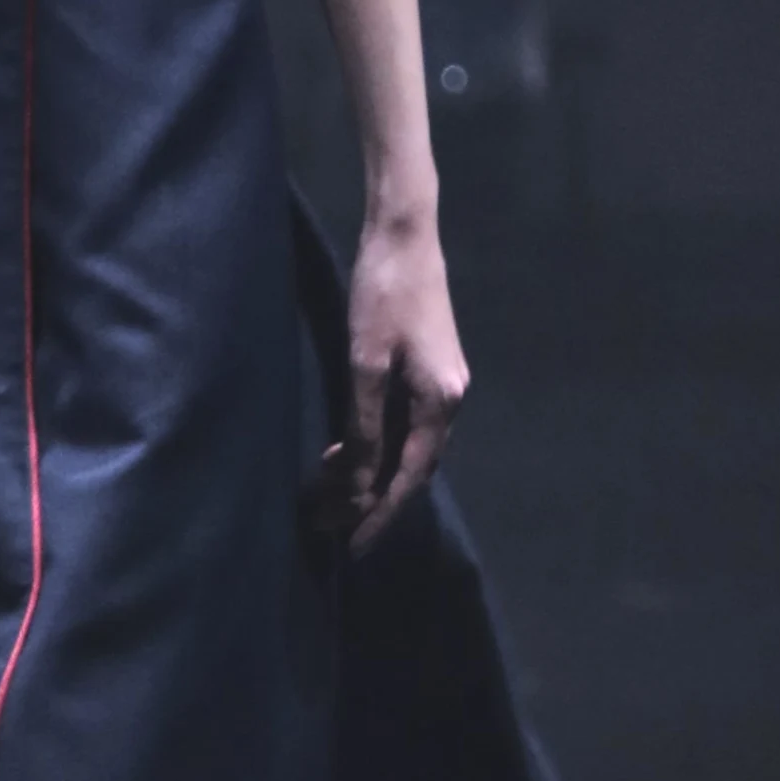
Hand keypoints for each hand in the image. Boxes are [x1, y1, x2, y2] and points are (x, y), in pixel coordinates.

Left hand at [320, 203, 467, 550]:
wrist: (403, 234)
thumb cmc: (382, 293)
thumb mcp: (366, 362)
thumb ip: (364, 424)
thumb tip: (358, 480)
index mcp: (441, 402)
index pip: (408, 477)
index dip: (379, 514)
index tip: (352, 546)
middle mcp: (451, 399)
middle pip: (411, 467)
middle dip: (371, 500)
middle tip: (328, 525)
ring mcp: (443, 384)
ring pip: (407, 447)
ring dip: (371, 473)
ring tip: (329, 496)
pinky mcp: (429, 369)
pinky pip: (404, 424)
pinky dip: (376, 444)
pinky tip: (347, 451)